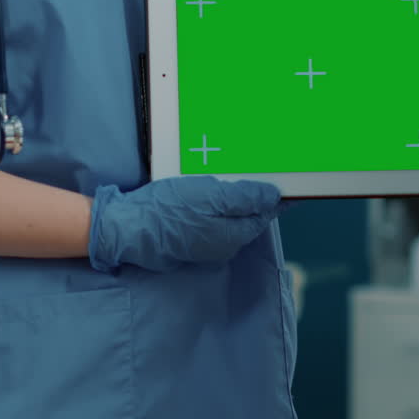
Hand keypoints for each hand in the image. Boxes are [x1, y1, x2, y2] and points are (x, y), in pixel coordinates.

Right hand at [89, 177, 283, 272]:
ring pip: (230, 219)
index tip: (289, 184)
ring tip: (238, 178)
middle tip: (263, 173)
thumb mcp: (212, 195)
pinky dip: (217, 206)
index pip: (265, 213)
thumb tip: (274, 197)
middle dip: (257, 198)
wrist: (128, 227)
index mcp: (235, 234)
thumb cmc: (171, 209)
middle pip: (249, 217)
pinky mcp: (189, 238)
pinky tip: (211, 191)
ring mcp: (206, 244)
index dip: (276, 197)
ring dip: (236, 201)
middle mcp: (225, 244)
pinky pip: (212, 220)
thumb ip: (246, 198)